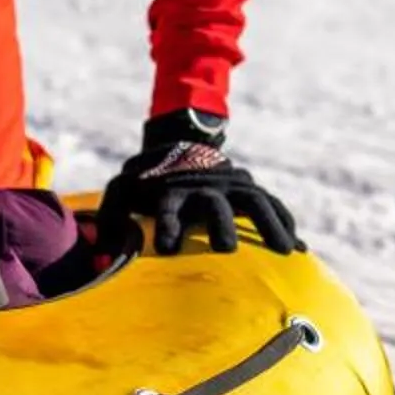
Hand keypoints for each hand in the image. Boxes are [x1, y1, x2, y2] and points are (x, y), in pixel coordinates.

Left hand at [95, 110, 300, 256]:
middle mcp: (204, 185)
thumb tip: (97, 247)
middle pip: (215, 202)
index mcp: (172, 187)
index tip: (169, 248)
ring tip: (285, 251)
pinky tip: (297, 248)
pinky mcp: (248, 188)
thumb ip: (111, 216)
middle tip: (227, 249)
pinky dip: (284, 222)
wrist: (180, 143)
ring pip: (254, 200)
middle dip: (221, 224)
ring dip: (269, 224)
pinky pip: (271, 203)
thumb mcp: (124, 189)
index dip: (170, 222)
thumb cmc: (147, 181)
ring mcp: (230, 184)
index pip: (170, 202)